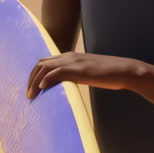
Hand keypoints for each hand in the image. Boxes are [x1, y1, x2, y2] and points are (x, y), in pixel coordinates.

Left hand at [25, 52, 143, 99]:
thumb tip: (66, 86)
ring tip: (32, 95)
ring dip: (35, 81)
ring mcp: (74, 62)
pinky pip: (58, 72)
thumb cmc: (108, 74)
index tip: (32, 89)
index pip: (45, 62)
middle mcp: (69, 57)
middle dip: (31, 79)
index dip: (35, 75)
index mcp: (70, 57)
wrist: (124, 70)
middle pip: (41, 64)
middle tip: (29, 95)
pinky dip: (47, 79)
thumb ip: (76, 76)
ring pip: (46, 68)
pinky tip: (42, 88)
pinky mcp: (79, 69)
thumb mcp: (87, 74)